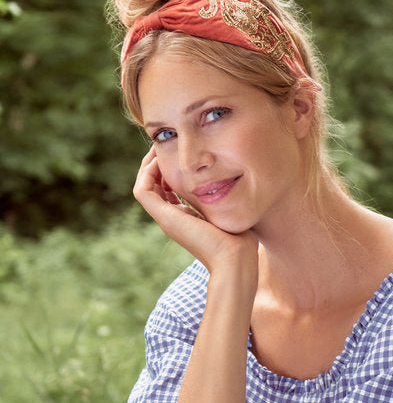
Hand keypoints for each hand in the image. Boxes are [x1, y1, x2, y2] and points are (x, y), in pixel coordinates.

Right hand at [133, 148, 257, 278]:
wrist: (234, 257)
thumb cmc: (239, 238)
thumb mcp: (230, 209)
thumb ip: (225, 196)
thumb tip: (234, 179)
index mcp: (186, 218)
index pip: (167, 190)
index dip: (169, 169)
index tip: (177, 152)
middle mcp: (173, 218)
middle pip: (154, 187)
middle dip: (156, 164)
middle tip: (162, 144)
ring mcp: (167, 219)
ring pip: (144, 187)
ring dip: (148, 166)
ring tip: (156, 147)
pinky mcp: (165, 218)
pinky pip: (142, 191)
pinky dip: (146, 174)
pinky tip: (158, 160)